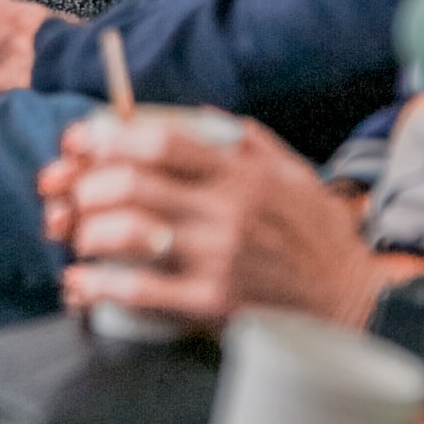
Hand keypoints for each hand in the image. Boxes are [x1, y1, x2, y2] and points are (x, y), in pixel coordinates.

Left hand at [40, 114, 383, 329]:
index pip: (164, 141)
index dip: (113, 137)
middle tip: (71, 193)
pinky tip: (79, 285)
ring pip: (128, 234)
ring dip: (87, 231)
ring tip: (76, 235)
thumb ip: (251, 144)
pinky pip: (140, 291)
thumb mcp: (296, 176)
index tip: (84, 141)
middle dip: (87, 185)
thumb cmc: (321, 240)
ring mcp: (218, 258)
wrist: (352, 306)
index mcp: (242, 175)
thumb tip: (205, 116)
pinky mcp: (212, 303)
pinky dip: (99, 287)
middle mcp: (227, 211)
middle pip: (134, 184)